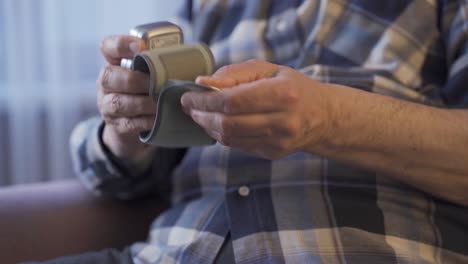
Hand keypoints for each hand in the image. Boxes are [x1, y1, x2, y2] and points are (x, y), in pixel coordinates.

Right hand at [97, 35, 154, 158]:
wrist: (134, 125)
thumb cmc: (146, 91)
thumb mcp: (147, 74)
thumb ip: (159, 63)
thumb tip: (185, 57)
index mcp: (114, 63)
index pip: (108, 46)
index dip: (121, 45)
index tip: (140, 47)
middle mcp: (106, 83)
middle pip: (108, 76)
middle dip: (135, 80)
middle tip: (156, 83)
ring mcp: (108, 105)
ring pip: (117, 102)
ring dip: (142, 103)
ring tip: (160, 103)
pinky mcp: (117, 125)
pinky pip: (129, 123)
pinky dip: (146, 120)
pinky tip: (158, 117)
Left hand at [181, 59, 334, 158]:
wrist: (323, 117)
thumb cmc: (293, 87)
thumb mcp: (268, 69)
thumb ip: (235, 73)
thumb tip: (204, 83)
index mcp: (283, 94)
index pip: (232, 101)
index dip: (204, 100)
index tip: (188, 96)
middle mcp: (282, 121)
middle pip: (227, 124)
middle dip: (201, 115)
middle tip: (189, 106)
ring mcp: (278, 142)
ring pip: (229, 138)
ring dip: (208, 126)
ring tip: (200, 114)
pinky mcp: (272, 154)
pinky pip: (237, 146)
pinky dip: (221, 134)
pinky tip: (217, 123)